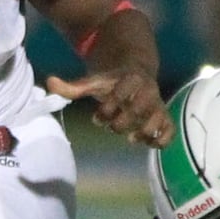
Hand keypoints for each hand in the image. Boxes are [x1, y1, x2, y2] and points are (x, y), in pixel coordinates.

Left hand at [46, 69, 171, 146]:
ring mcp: (158, 105)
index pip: (121, 93)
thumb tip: (49, 83)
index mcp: (130, 79)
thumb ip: (72, 87)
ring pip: (158, 119)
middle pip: (138, 108)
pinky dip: (161, 140)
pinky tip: (147, 144)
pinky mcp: (165, 117)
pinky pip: (170, 131)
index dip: (108, 108)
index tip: (97, 117)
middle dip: (121, 121)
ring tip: (130, 138)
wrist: (137, 74)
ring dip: (143, 132)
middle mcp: (148, 91)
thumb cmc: (112, 83)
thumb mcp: (93, 82)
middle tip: (111, 126)